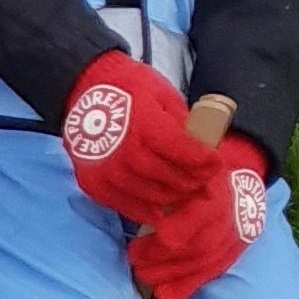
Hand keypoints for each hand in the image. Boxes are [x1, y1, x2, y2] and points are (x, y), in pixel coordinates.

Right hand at [62, 51, 214, 221]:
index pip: (181, 151)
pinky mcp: (92, 181)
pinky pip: (122, 204)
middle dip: (191, 181)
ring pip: (148, 194)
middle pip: (166, 176)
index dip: (203, 160)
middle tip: (203, 181)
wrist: (83, 88)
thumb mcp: (163, 96)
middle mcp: (123, 150)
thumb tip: (202, 151)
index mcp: (144, 123)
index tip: (215, 162)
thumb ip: (181, 125)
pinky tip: (159, 210)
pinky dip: (144, 210)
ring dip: (172, 197)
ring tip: (184, 192)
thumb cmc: (129, 88)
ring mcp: (105, 169)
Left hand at [126, 138, 267, 298]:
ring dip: (171, 273)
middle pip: (199, 243)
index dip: (182, 227)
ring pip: (203, 262)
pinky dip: (186, 287)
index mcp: (216, 193)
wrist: (241, 193)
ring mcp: (230, 241)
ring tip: (142, 274)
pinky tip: (164, 296)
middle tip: (133, 257)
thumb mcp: (188, 175)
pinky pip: (208, 274)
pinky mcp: (228, 257)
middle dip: (165, 254)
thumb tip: (129, 189)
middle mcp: (227, 219)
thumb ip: (166, 185)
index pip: (202, 214)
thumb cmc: (200, 182)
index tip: (160, 235)